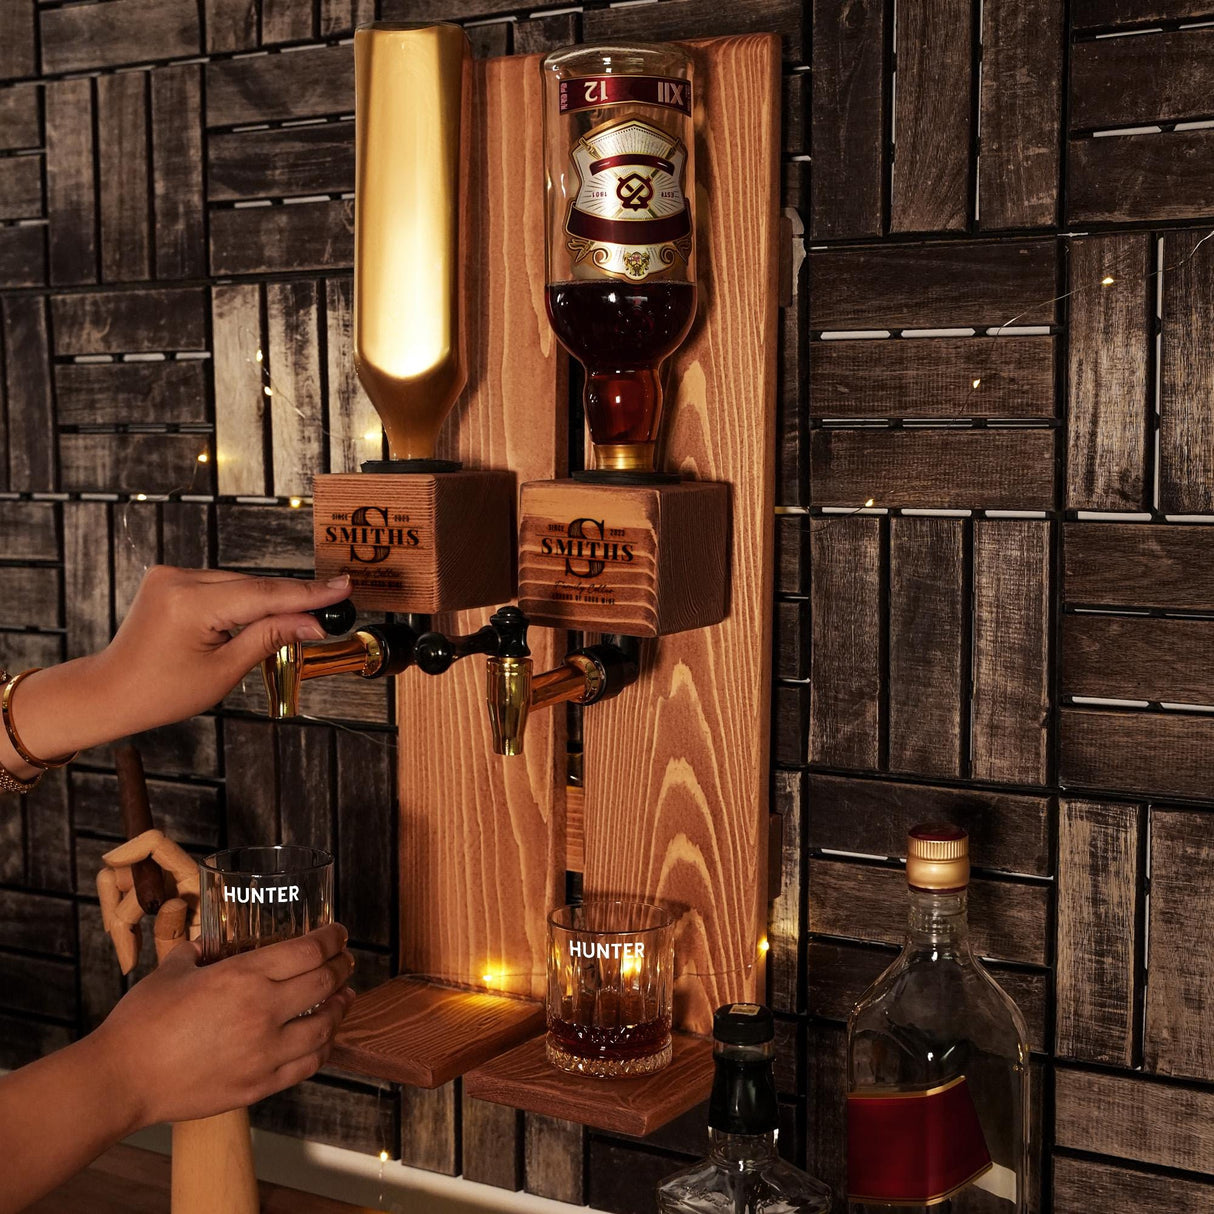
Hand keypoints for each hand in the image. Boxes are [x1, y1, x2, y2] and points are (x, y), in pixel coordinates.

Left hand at [7, 566, 350, 762]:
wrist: (110, 691)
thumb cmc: (159, 691)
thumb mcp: (223, 671)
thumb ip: (270, 637)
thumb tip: (311, 622)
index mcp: (190, 604)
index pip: (264, 594)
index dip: (308, 593)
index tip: (342, 586)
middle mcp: (179, 580)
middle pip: (254, 586)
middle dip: (292, 599)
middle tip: (332, 609)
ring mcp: (172, 575)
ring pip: (239, 583)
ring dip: (267, 600)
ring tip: (300, 619)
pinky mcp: (170, 578)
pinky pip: (221, 584)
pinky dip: (243, 599)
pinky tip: (261, 614)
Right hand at [90, 924, 355, 1127]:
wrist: (122, 1079)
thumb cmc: (141, 1022)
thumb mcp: (172, 969)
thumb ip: (198, 950)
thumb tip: (208, 940)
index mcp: (243, 976)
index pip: (309, 950)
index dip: (333, 939)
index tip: (339, 933)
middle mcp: (262, 1011)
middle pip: (325, 983)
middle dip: (342, 968)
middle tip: (345, 961)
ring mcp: (264, 1052)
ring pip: (325, 1027)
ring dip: (340, 1008)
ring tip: (344, 998)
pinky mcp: (258, 1085)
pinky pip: (306, 1065)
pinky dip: (323, 1048)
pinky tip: (324, 1039)